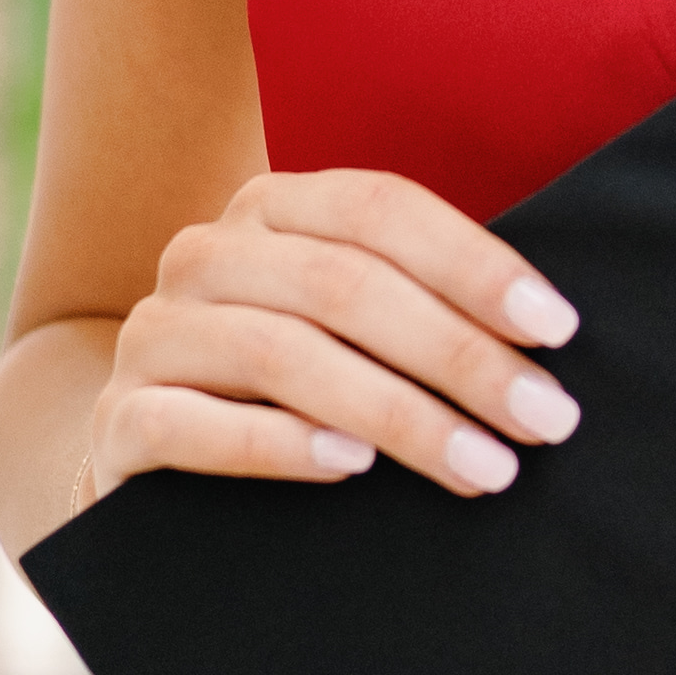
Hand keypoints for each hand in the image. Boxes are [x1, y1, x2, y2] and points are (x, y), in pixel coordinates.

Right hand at [83, 172, 581, 507]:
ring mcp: (153, 334)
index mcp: (271, 208)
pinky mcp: (118, 420)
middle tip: (545, 419)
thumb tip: (549, 338)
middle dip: (459, 356)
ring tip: (481, 466)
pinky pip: (193, 424)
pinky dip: (279, 443)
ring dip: (397, 412)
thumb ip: (419, 308)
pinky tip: (352, 465)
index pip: (382, 210)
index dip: (474, 264)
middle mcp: (205, 254)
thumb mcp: (350, 328)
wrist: (148, 449)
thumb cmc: (291, 386)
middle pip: (345, 286)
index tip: (558, 329)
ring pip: (281, 354)